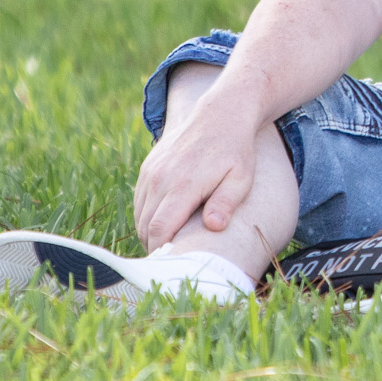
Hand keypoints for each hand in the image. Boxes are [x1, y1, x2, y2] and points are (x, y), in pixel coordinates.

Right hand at [131, 88, 260, 252]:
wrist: (221, 114)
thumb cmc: (236, 151)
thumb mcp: (241, 178)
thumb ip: (226, 203)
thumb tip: (214, 227)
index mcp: (184, 184)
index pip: (160, 228)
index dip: (162, 251)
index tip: (171, 265)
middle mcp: (161, 178)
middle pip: (145, 226)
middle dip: (155, 246)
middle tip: (173, 260)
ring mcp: (151, 171)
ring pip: (139, 215)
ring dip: (150, 231)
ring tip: (171, 242)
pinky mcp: (148, 167)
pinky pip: (140, 200)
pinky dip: (147, 214)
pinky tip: (166, 221)